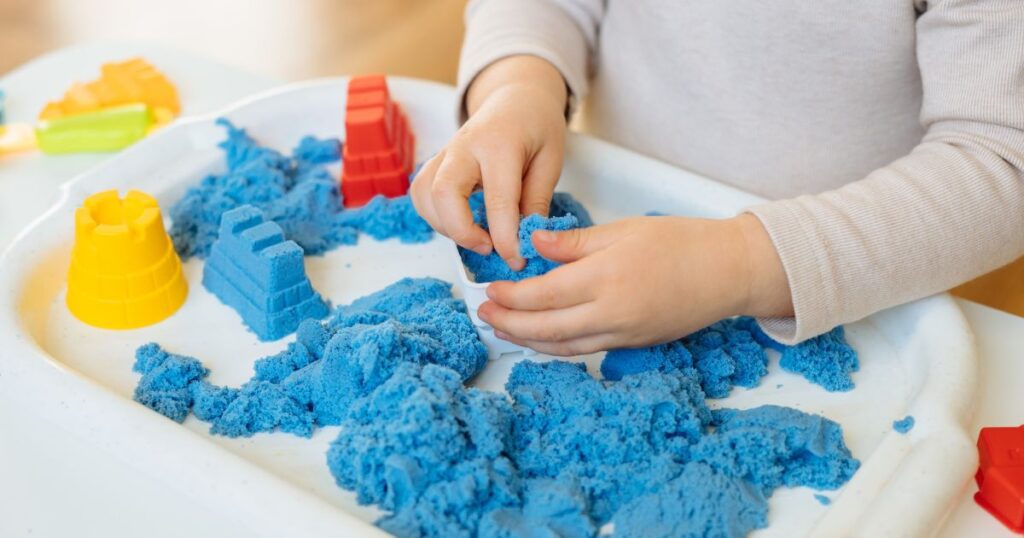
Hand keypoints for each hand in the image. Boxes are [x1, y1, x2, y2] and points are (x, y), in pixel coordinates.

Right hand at [410, 55, 567, 269]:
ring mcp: (444, 153)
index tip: (517, 260)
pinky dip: (434, 216)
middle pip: (444, 193)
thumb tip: (527, 239)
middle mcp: (464, 146)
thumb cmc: (536, 128)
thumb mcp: (551, 160)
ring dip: (446, 226)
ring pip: (424, 195)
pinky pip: (420, 194)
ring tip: (478, 237)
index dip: (505, 237)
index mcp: (500, 144)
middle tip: (490, 247)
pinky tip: (460, 223)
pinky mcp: (434, 163)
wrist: (515, 98)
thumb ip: (537, 199)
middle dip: (462, 231)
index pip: (497, 199)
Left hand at [477, 214, 793, 354]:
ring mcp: (622, 334)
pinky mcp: (632, 344)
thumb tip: (534, 243)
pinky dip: (557, 348)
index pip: (542, 294)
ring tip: (504, 330)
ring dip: (528, 341)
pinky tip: (542, 340)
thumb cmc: (681, 243)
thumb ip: (574, 242)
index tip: (490, 288)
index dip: (510, 296)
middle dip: (509, 324)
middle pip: (545, 328)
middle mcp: (610, 313)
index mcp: (604, 278)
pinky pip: (585, 351)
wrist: (728, 272)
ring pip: (562, 347)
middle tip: (485, 315)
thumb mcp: (622, 230)